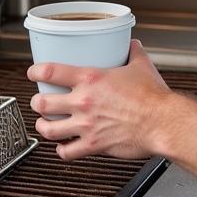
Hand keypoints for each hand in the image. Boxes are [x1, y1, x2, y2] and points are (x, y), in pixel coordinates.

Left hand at [27, 41, 173, 160]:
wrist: (164, 123)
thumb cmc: (154, 98)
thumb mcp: (141, 65)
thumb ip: (132, 53)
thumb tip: (131, 44)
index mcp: (90, 79)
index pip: (50, 71)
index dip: (35, 72)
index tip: (33, 73)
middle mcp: (83, 102)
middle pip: (42, 103)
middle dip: (36, 103)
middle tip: (39, 102)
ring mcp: (86, 125)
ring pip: (49, 129)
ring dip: (42, 127)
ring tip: (43, 125)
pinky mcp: (94, 145)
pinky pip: (68, 152)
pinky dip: (62, 151)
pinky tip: (63, 147)